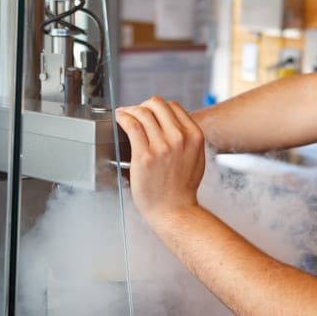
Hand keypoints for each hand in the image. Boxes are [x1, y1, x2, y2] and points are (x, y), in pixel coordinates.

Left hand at [115, 97, 205, 228]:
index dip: (157, 107)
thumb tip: (175, 124)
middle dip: (143, 105)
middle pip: (157, 104)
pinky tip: (119, 118)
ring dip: (130, 110)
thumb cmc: (182, 189)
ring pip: (143, 112)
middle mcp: (180, 138)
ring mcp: (162, 146)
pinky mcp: (145, 155)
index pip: (173, 106)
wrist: (174, 211)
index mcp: (194, 136)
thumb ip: (189, 139)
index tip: (148, 113)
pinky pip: (132, 125)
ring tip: (124, 114)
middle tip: (135, 112)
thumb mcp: (197, 158)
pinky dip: (123, 117)